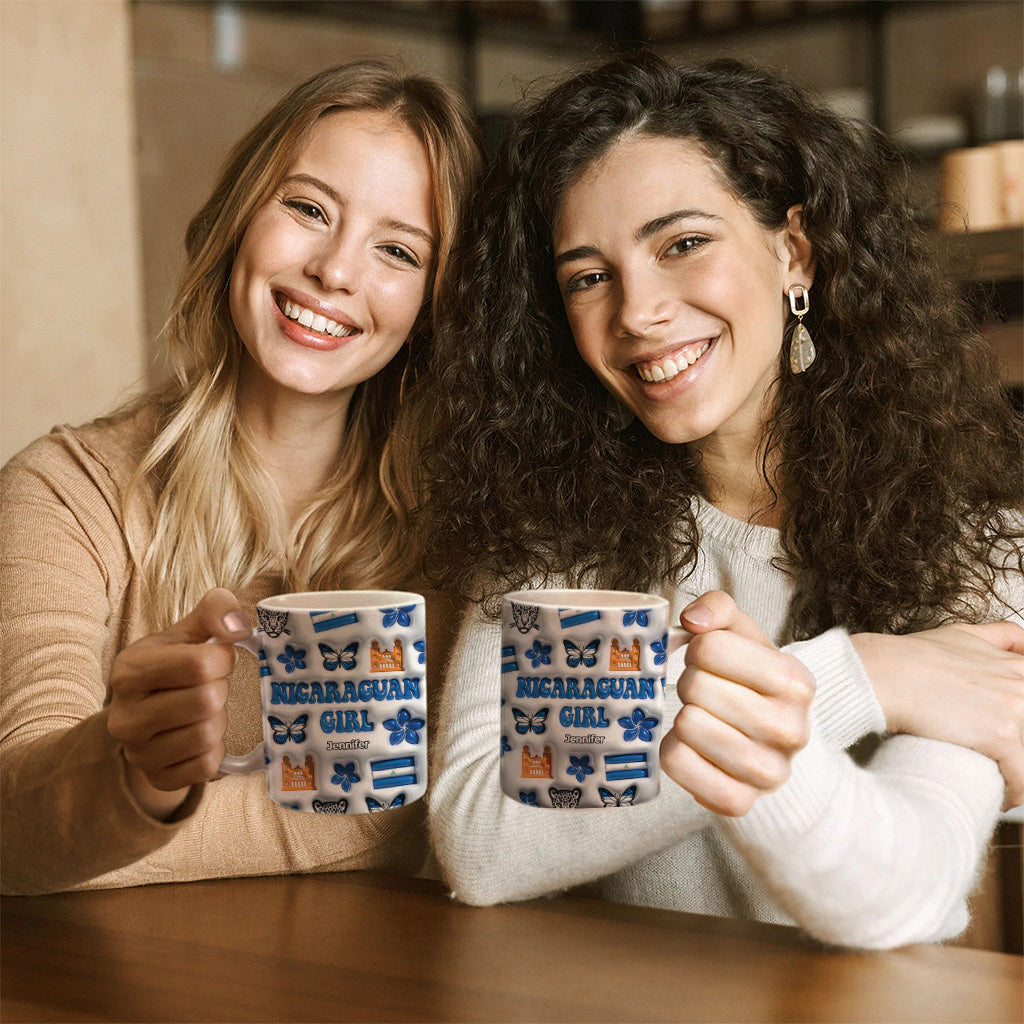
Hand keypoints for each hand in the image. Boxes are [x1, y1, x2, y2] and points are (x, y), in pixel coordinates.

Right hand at [107, 588, 250, 818]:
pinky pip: (207, 767)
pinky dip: (216, 750)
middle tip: (210, 687)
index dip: (223, 659)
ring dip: (219, 720)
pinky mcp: (156, 778)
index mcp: (129, 671)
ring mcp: (137, 753)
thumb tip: (238, 626)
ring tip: (204, 711)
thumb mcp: (188, 631)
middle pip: (206, 701)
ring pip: (208, 735)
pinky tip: (202, 736)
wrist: (146, 714)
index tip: (219, 658)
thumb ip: (215, 611)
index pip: (199, 664)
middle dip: (220, 690)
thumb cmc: (173, 666)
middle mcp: (125, 716)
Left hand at [660, 591, 814, 816]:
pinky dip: (673, 751)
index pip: (709, 647)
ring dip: (682, 717)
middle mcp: (791, 729)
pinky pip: (676, 763)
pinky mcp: (738, 802)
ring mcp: (768, 773)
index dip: (698, 650)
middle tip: (705, 693)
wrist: (772, 744)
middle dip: (690, 684)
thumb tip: (693, 619)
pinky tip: (694, 748)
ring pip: (686, 725)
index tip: (710, 661)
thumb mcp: (743, 636)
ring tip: (702, 718)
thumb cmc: (749, 682)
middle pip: (694, 687)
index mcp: (795, 681)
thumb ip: (719, 608)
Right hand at [852, 622, 1023, 809]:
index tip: (1009, 734)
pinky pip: (1022, 779)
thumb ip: (998, 636)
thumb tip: (1021, 641)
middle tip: (999, 758)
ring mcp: (1015, 709)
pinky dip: (1014, 793)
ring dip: (1018, 772)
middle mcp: (1021, 684)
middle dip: (1017, 747)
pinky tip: (1000, 796)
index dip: (1017, 721)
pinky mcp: (1002, 735)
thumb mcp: (960, 634)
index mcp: (1015, 665)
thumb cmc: (910, 657)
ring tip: (1001, 783)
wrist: (883, 673)